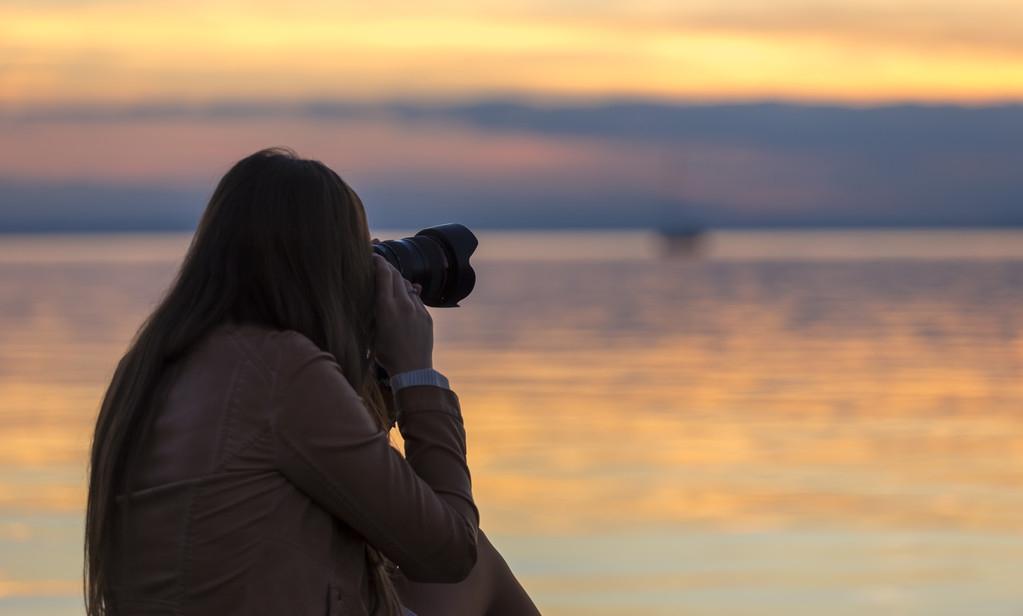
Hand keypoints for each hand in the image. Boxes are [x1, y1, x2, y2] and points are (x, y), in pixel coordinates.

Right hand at [371, 251, 432, 374]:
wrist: (412, 368)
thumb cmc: (387, 354)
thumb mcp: (373, 332)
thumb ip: (375, 311)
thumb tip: (376, 296)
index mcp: (386, 308)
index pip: (384, 274)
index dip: (378, 261)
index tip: (373, 256)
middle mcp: (403, 304)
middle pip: (396, 275)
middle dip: (387, 266)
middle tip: (380, 263)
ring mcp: (417, 309)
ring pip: (407, 285)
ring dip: (398, 280)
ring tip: (390, 281)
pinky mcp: (427, 315)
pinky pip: (416, 298)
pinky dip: (408, 294)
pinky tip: (404, 297)